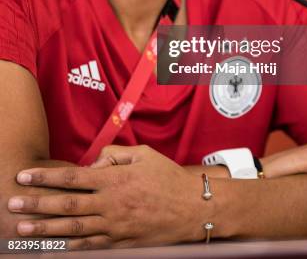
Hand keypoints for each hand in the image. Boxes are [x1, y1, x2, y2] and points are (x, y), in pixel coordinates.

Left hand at [8, 146, 208, 249]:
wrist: (192, 208)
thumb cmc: (167, 177)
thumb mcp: (144, 154)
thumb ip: (115, 155)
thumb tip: (92, 163)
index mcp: (114, 179)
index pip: (72, 177)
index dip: (46, 177)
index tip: (25, 176)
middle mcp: (110, 203)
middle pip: (66, 205)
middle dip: (36, 204)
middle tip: (12, 204)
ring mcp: (115, 226)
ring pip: (73, 229)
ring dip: (45, 229)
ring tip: (22, 229)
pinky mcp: (121, 243)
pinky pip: (91, 247)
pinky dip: (70, 248)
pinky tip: (54, 248)